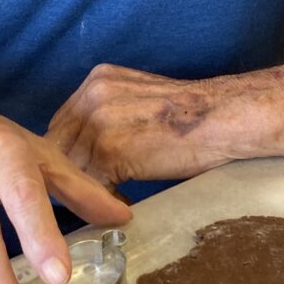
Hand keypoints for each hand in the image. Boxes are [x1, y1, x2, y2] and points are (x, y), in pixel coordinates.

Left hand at [45, 64, 234, 189]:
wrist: (221, 118)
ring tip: (107, 202)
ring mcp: (98, 121)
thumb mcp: (138, 98)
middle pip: (61, 143)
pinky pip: (92, 185)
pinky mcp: (109, 150)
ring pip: (74, 167)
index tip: (82, 171)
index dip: (71, 151)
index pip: (64, 123)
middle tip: (88, 194)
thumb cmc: (190, 116)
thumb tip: (88, 147)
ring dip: (89, 188)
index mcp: (97, 79)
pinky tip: (123, 203)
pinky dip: (106, 200)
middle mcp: (92, 95)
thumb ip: (108, 113)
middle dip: (74, 171)